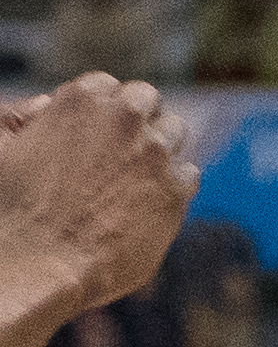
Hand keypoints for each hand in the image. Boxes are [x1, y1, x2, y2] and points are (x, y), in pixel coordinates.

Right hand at [0, 76, 197, 315]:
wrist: (43, 258)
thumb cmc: (15, 207)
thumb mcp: (5, 145)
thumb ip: (27, 118)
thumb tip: (45, 104)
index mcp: (80, 98)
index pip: (110, 87)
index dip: (107, 110)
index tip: (103, 132)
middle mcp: (123, 117)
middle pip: (148, 100)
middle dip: (141, 119)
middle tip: (131, 149)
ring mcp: (153, 153)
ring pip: (175, 131)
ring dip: (164, 147)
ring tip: (146, 175)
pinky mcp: (174, 191)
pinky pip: (190, 174)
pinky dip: (177, 185)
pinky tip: (156, 203)